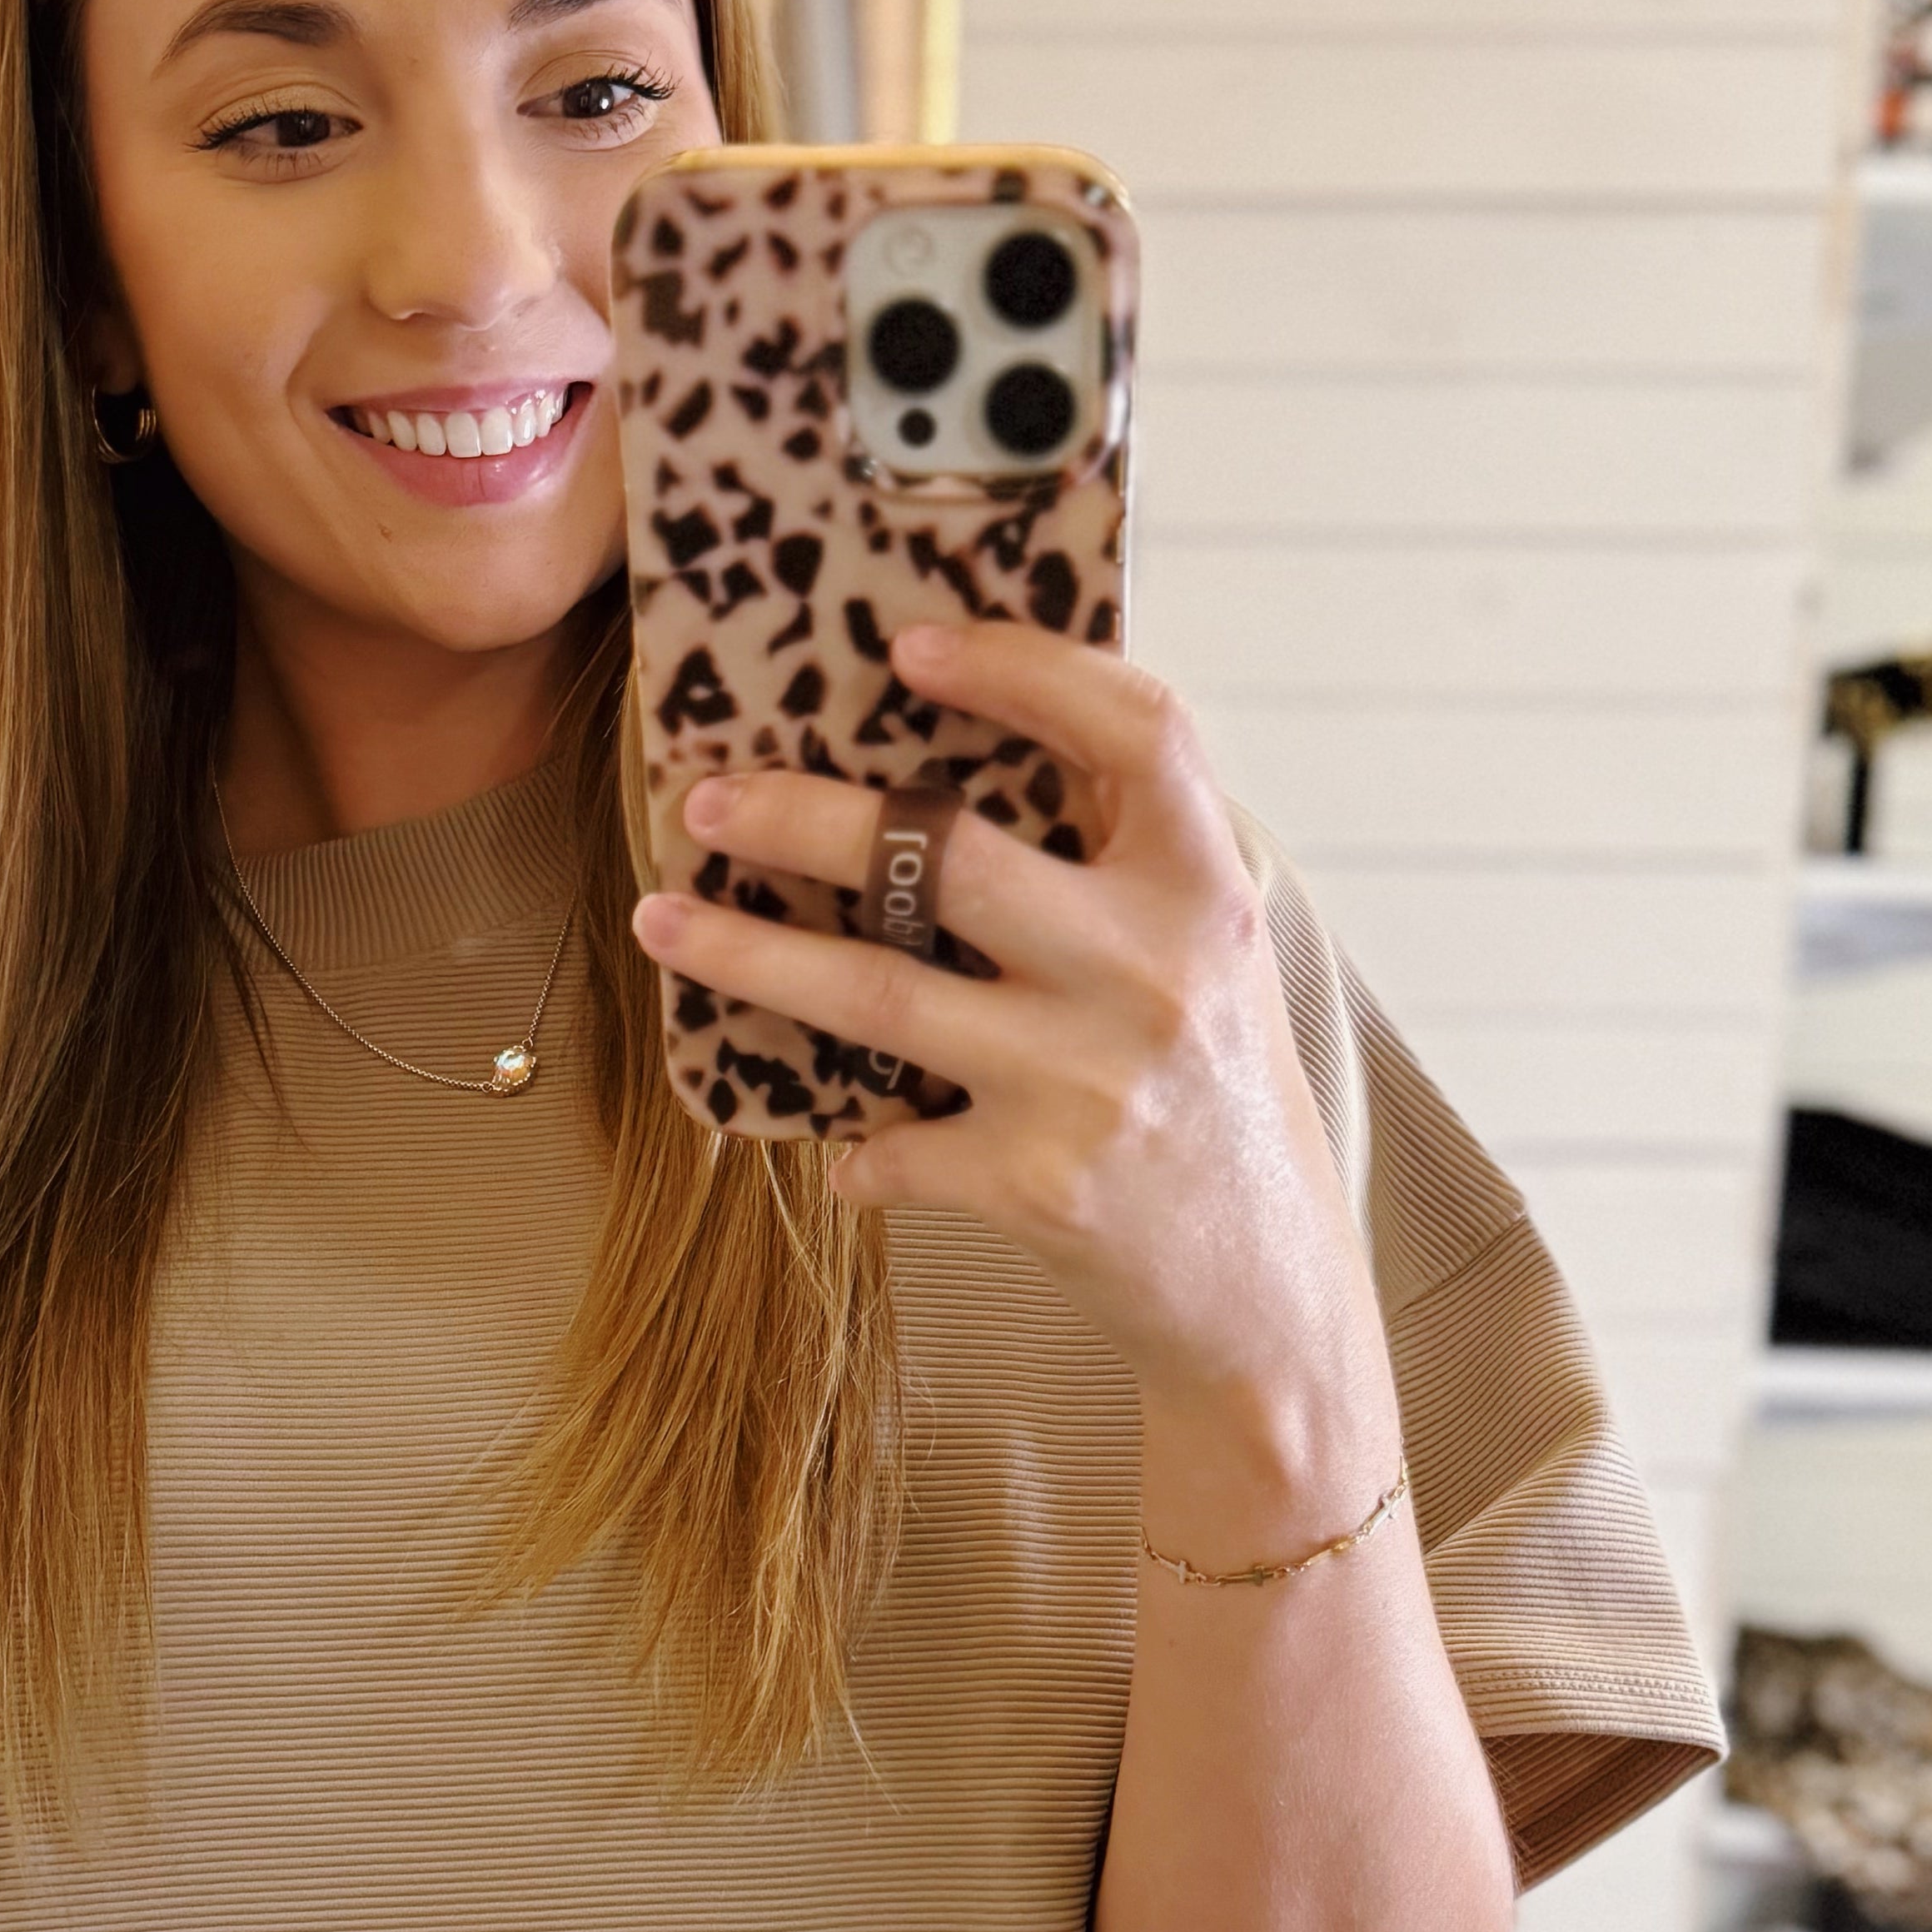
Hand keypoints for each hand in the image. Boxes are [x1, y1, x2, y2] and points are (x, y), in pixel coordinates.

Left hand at [631, 619, 1376, 1431]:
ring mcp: (1088, 1080)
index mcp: (1205, 890)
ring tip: (664, 919)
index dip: (1023, 667)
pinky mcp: (1036, 1183)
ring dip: (750, 954)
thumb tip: (965, 744)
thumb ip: (1123, 856)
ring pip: (879, 993)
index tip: (911, 647)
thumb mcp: (1207, 953)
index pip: (1134, 729)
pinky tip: (842, 1149)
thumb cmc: (1217, 1095)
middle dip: (805, 817)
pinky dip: (855, 1147)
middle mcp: (1153, 972)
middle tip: (711, 798)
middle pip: (949, 854)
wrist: (1266, 1284)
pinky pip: (894, 1144)